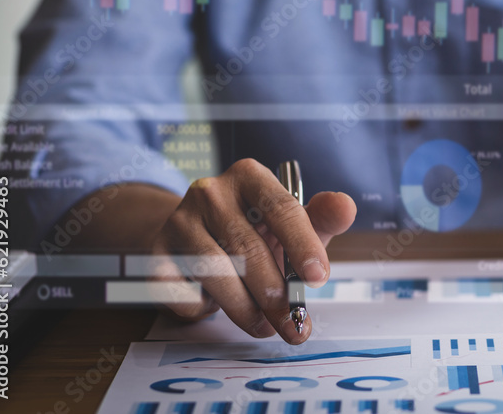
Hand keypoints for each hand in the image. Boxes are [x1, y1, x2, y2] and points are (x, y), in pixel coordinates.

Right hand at [147, 158, 356, 343]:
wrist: (198, 235)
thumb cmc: (256, 230)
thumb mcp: (293, 222)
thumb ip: (322, 217)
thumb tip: (347, 207)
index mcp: (250, 175)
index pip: (281, 208)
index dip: (302, 245)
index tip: (319, 279)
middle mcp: (211, 191)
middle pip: (249, 248)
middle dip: (276, 296)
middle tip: (294, 325)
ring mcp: (179, 220)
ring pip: (216, 274)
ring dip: (245, 310)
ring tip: (265, 327)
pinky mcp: (155, 252)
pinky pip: (180, 291)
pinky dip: (202, 308)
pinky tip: (216, 308)